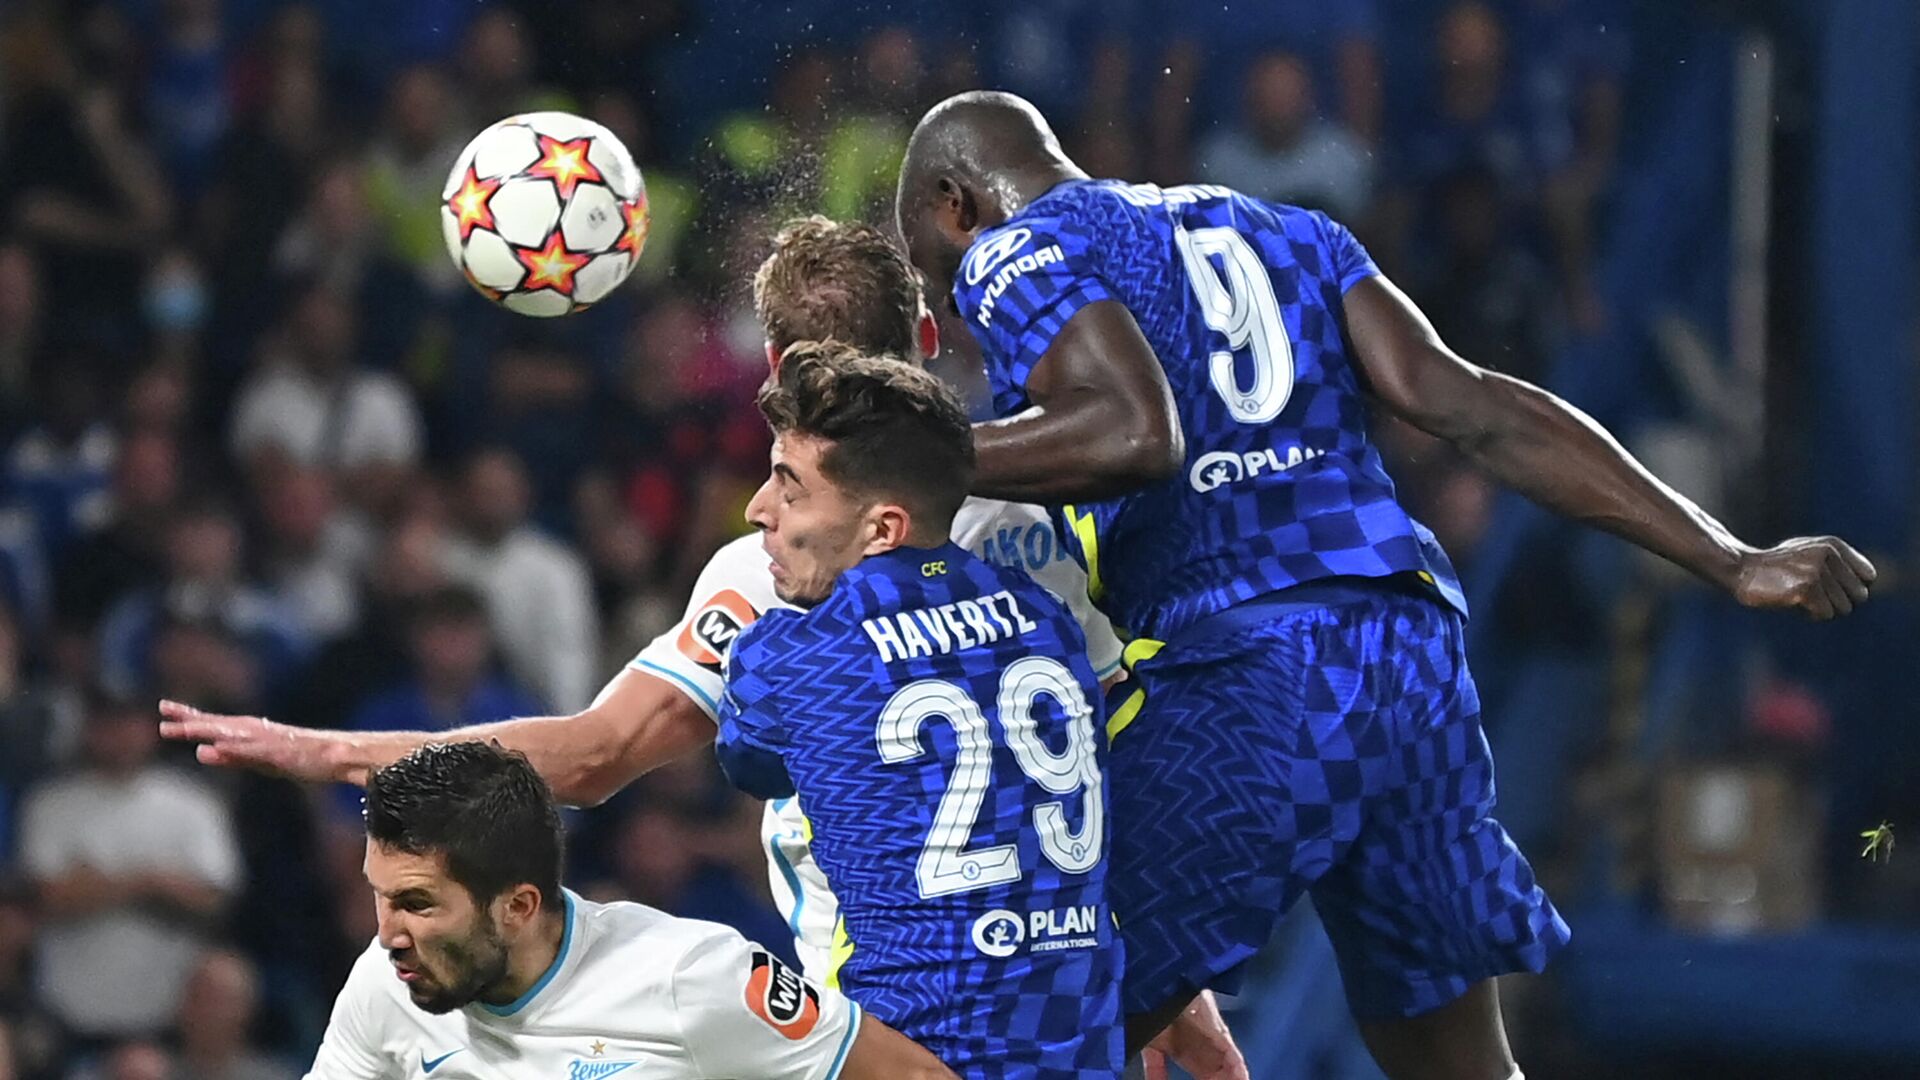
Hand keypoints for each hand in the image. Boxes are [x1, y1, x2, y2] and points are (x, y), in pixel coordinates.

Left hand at [157, 700, 344, 782]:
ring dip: (208, 731)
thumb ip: (230, 757)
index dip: (190, 715)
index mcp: (252, 733)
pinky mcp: (282, 754)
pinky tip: (217, 748)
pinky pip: (255, 752)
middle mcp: (258, 732)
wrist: (341, 757)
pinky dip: (236, 749)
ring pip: (233, 735)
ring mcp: (270, 742)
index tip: (165, 708)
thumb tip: (199, 753)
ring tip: (183, 730)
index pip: (215, 723)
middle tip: (164, 715)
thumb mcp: (260, 761)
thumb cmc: (303, 759)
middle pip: (220, 725)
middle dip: (191, 721)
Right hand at [1141, 992, 1248, 1079]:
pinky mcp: (1219, 1032)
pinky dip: (1238, 1071)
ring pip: (1231, 1070)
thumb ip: (1155, 1069)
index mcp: (1189, 1053)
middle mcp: (1205, 1049)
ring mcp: (1215, 1041)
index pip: (1206, 1078)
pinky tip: (1241, 1079)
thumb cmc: (1154, 1010)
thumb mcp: (1152, 1046)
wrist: (1158, 987)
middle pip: (1221, 1076)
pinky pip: (1234, 1057)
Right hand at [1732, 536, 1876, 620]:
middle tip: (1814, 594)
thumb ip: (1838, 561)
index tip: (1830, 587)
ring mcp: (1817, 572)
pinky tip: (1793, 603)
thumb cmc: (1775, 566)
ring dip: (1824, 609)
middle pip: (1859, 595)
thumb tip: (1870, 580)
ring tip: (1801, 597)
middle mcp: (1828, 555)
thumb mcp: (1808, 553)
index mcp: (1833, 545)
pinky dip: (1811, 615)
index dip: (1850, 587)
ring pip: (1843, 608)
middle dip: (1839, 601)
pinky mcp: (1806, 589)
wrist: (1740, 569)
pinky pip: (1825, 615)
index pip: (1868, 576)